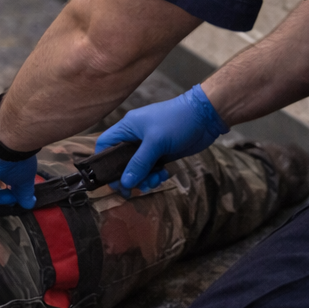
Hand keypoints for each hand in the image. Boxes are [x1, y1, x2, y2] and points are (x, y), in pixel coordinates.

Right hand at [93, 85, 227, 192]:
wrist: (205, 117)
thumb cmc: (176, 122)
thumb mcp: (155, 142)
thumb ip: (139, 163)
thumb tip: (125, 183)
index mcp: (127, 127)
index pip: (105, 144)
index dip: (103, 161)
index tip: (110, 178)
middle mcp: (135, 136)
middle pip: (121, 161)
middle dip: (127, 176)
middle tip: (132, 190)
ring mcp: (149, 145)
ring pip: (137, 168)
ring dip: (144, 178)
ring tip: (154, 181)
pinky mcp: (162, 153)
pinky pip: (151, 168)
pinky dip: (155, 175)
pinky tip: (164, 174)